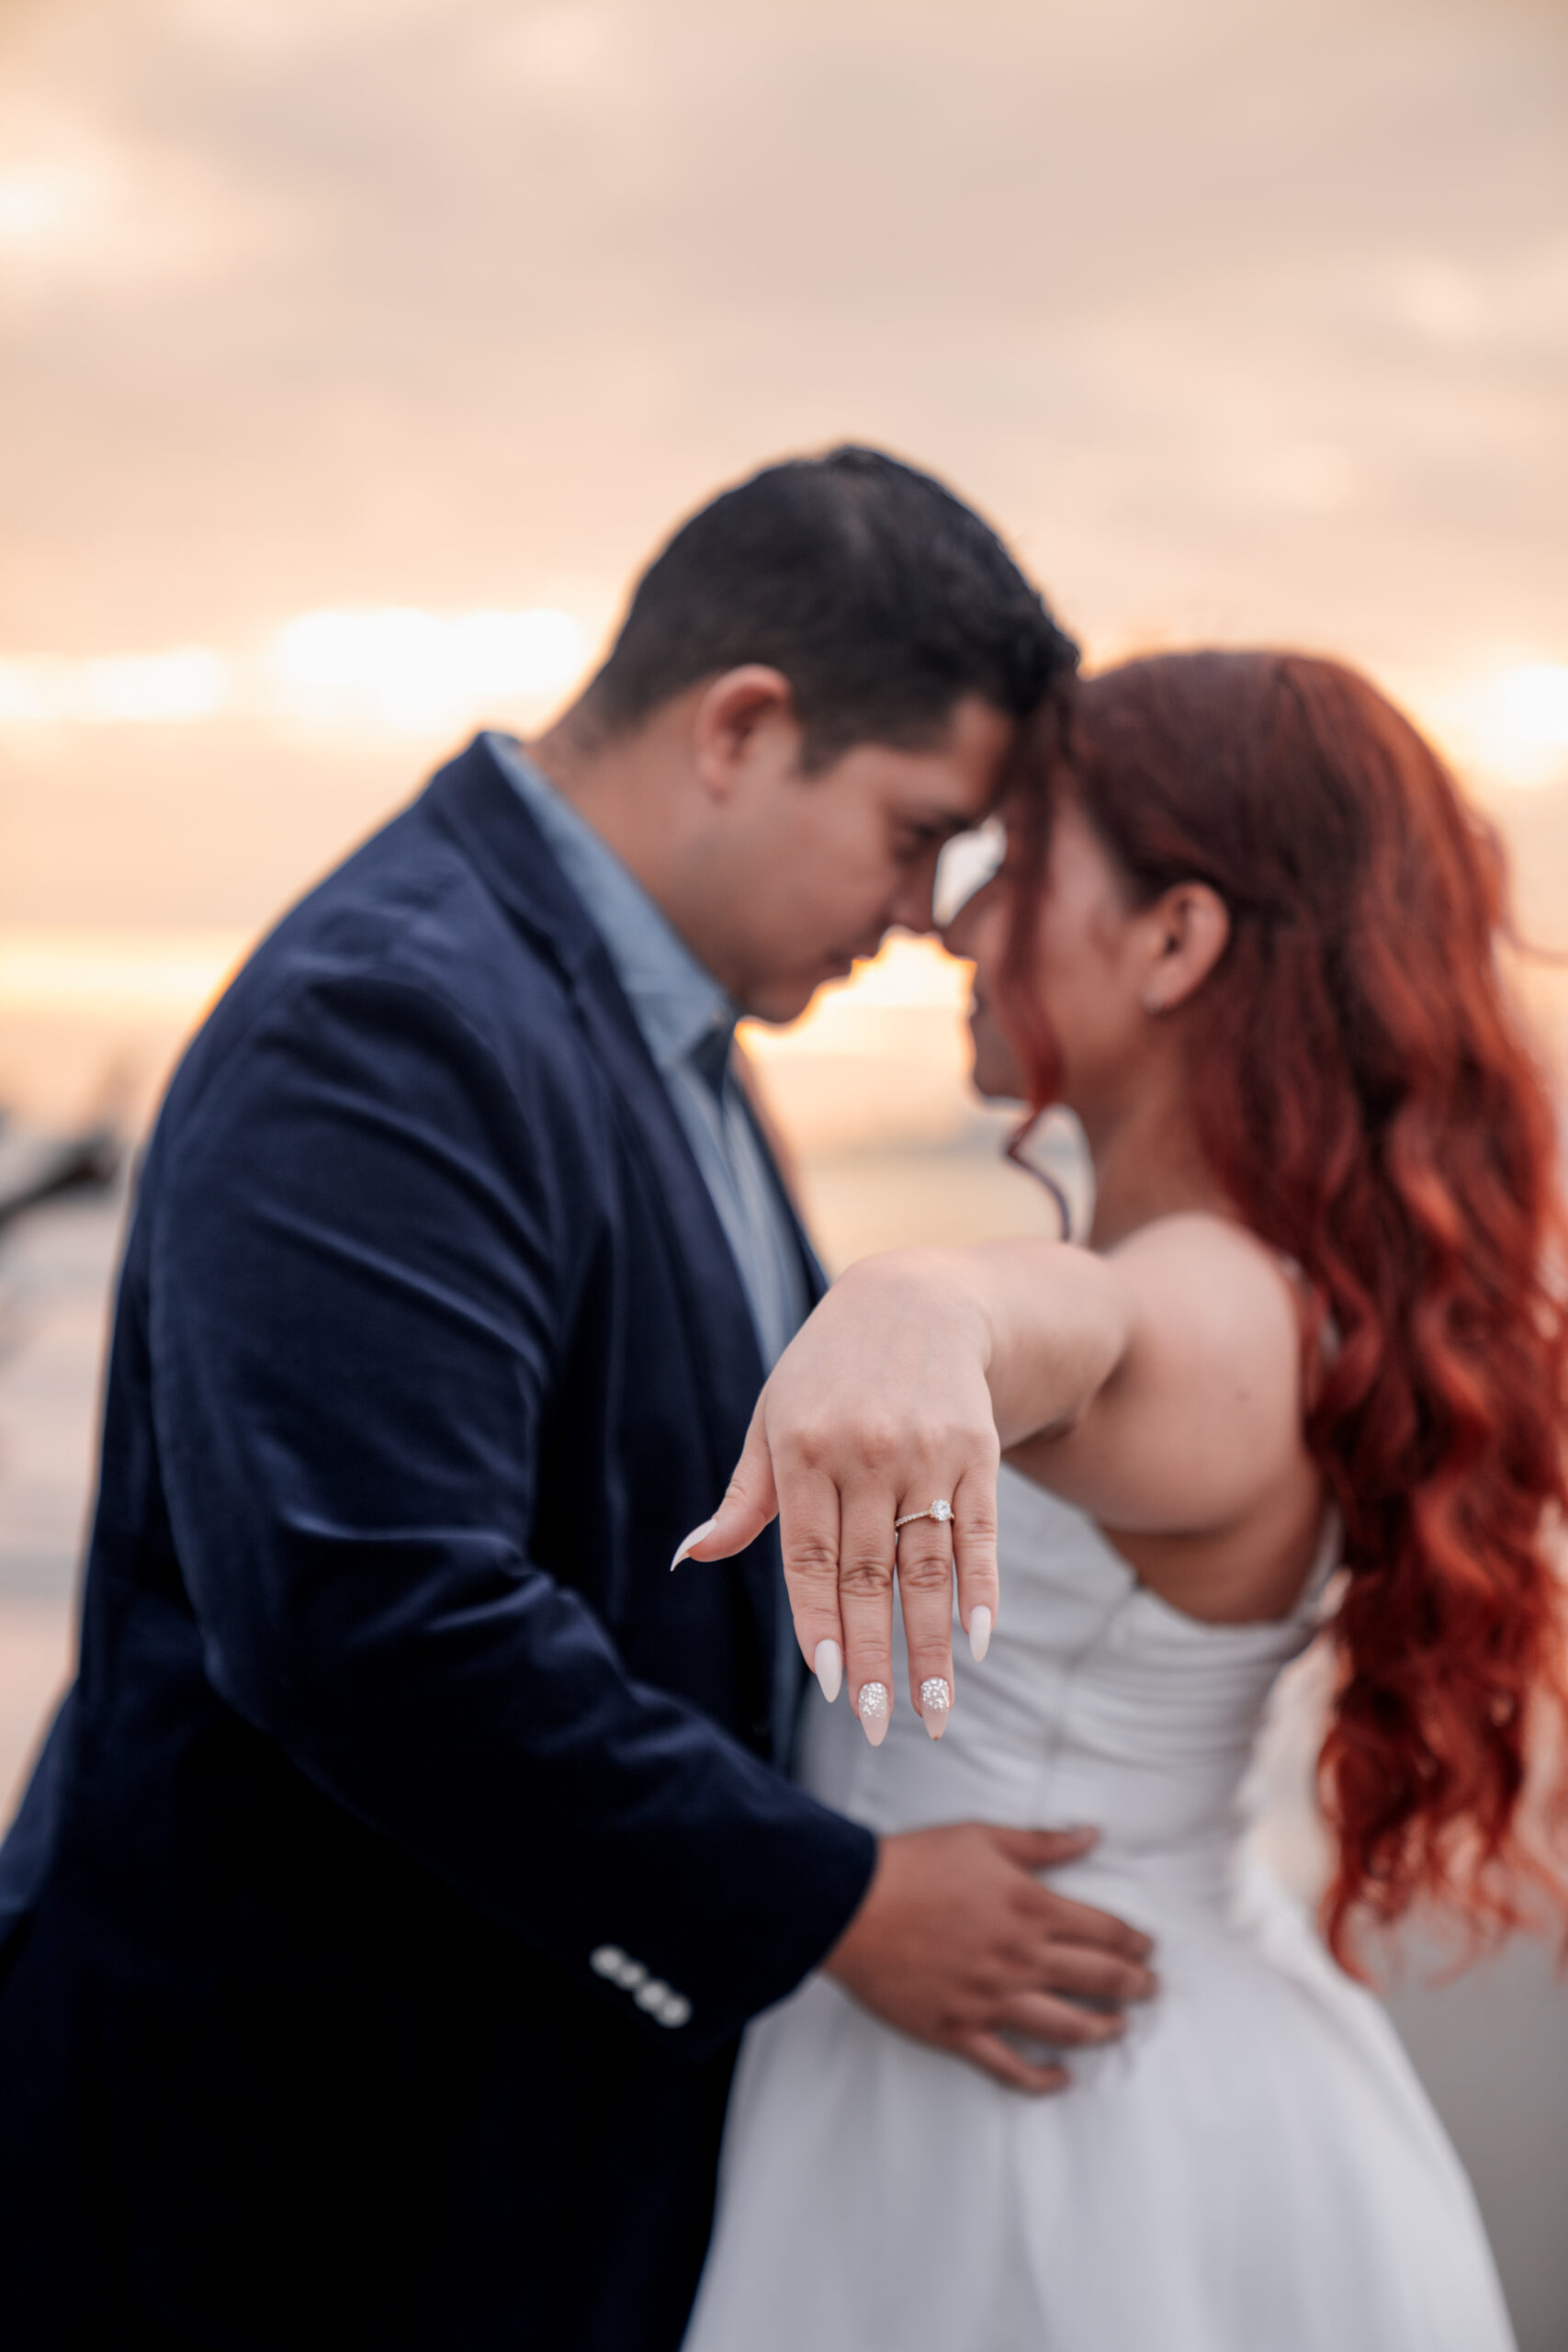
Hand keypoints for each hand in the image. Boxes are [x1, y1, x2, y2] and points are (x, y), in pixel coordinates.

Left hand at [681, 1251, 1003, 1742]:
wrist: (915, 1298)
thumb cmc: (826, 1372)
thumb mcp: (773, 1419)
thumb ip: (743, 1498)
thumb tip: (688, 1556)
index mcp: (803, 1451)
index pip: (810, 1558)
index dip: (821, 1623)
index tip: (830, 1685)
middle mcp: (865, 1453)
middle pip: (870, 1575)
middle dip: (875, 1657)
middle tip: (880, 1724)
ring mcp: (926, 1452)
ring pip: (927, 1566)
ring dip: (932, 1644)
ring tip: (935, 1709)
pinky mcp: (976, 1449)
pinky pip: (978, 1532)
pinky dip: (981, 1590)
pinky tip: (978, 1642)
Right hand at [821, 1823, 1157, 2092]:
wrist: (853, 1905)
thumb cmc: (915, 1864)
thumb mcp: (983, 1837)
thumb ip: (1043, 1843)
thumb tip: (1091, 1834)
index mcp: (1031, 1908)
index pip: (1104, 1931)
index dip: (1133, 1941)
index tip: (1147, 1948)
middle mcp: (1021, 1959)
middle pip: (1098, 1981)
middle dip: (1134, 1985)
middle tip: (1150, 1989)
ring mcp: (993, 2001)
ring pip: (1067, 2027)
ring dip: (1103, 2030)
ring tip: (1119, 2028)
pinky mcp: (960, 2031)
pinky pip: (1010, 2067)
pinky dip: (1041, 2079)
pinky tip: (1060, 2079)